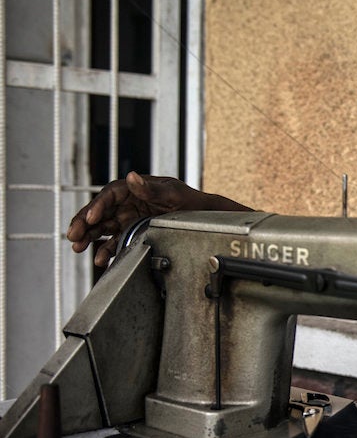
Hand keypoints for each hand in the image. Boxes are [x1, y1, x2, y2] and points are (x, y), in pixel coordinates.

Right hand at [67, 172, 217, 266]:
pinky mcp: (132, 233)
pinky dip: (107, 250)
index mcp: (134, 188)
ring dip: (89, 237)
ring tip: (77, 247)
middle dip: (84, 223)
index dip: (98, 206)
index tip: (92, 217)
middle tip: (73, 235)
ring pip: (102, 228)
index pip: (110, 195)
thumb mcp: (173, 193)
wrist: (202, 217)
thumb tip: (132, 177)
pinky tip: (100, 259)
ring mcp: (128, 219)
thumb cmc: (189, 200)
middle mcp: (127, 203)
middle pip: (100, 212)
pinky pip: (115, 242)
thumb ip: (152, 189)